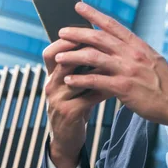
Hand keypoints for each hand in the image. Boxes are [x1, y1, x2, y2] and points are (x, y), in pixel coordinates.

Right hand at [42, 37, 110, 167]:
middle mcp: (51, 85)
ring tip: (114, 61)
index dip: (65, 40)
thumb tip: (98, 41)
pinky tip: (117, 86)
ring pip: (77, 78)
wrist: (66, 138)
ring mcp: (57, 99)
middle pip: (63, 60)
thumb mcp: (73, 84)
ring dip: (97, 69)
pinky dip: (104, 89)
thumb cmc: (75, 104)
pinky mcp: (68, 113)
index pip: (51, 52)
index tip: (84, 29)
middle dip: (83, 50)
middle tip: (103, 42)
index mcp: (51, 75)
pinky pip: (89, 97)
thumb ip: (80, 66)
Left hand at [55, 2, 167, 136]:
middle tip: (61, 31)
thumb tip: (117, 45)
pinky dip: (80, 80)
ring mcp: (128, 70)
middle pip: (99, 37)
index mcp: (138, 45)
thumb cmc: (164, 83)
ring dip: (73, 56)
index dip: (94, 14)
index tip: (78, 6)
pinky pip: (96, 81)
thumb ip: (133, 52)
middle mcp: (132, 53)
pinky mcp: (124, 88)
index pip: (112, 24)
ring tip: (58, 58)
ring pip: (93, 57)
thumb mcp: (151, 59)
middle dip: (77, 33)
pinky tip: (68, 81)